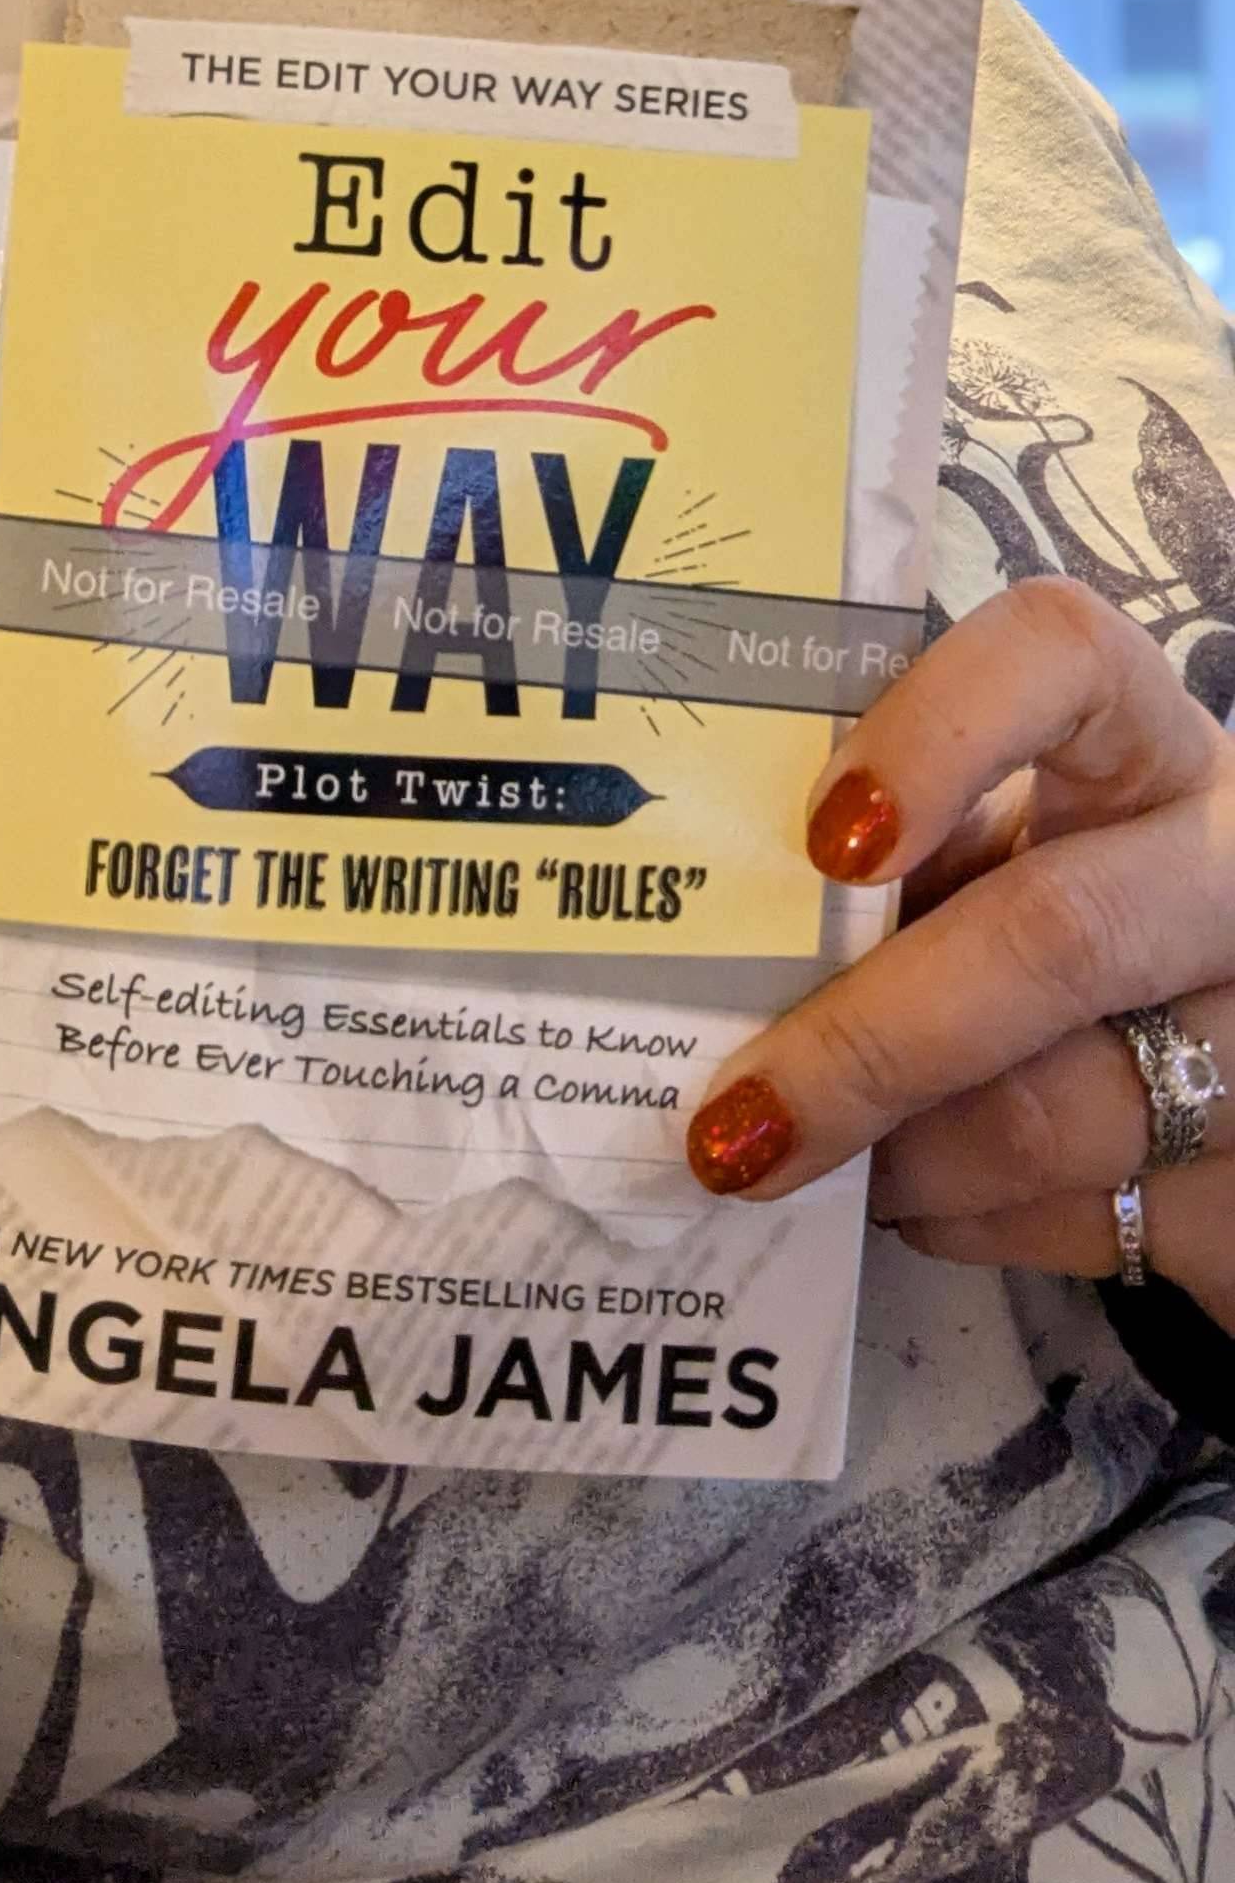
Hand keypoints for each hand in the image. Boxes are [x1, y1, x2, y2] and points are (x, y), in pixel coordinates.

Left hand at [683, 578, 1234, 1330]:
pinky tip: (914, 1193)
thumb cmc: (1067, 915)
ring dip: (897, 1156)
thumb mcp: (1008, 851)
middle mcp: (1225, 873)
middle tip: (734, 1119)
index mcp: (1145, 749)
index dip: (938, 732)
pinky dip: (959, 1220)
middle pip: (1056, 937)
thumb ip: (904, 865)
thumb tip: (701, 950)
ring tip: (803, 1161)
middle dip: (868, 1042)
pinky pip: (1078, 1226)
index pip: (1063, 657)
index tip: (829, 839)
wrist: (1233, 1039)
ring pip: (1052, 1114)